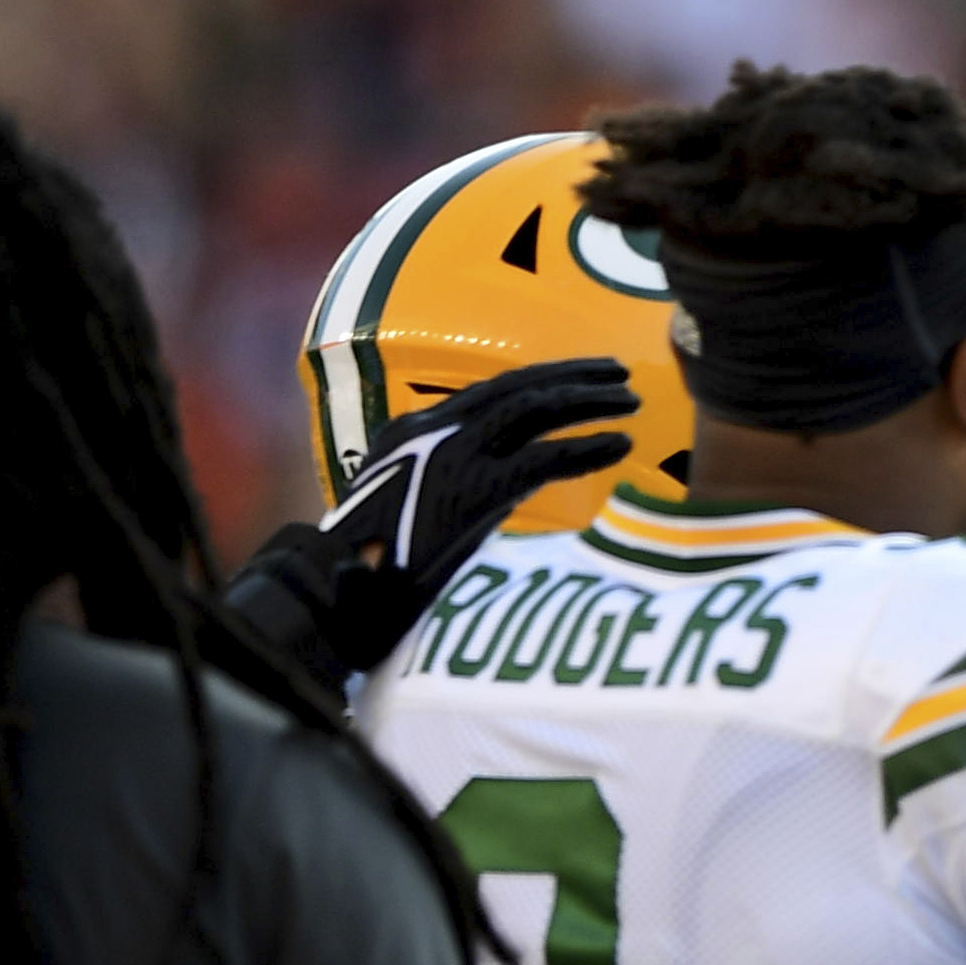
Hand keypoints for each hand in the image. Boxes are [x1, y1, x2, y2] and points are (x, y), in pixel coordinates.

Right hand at [326, 357, 640, 583]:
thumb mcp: (403, 509)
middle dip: (570, 376)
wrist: (334, 592)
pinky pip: (543, 459)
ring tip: (631, 400)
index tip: (577, 377)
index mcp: (411, 430)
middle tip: (617, 372)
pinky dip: (586, 448)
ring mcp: (452, 454)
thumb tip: (501, 487)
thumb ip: (445, 487)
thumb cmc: (364, 568)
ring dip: (587, 400)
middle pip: (515, 387)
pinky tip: (621, 445)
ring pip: (533, 409)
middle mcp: (431, 429)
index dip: (538, 380)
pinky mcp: (473, 489)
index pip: (487, 393)